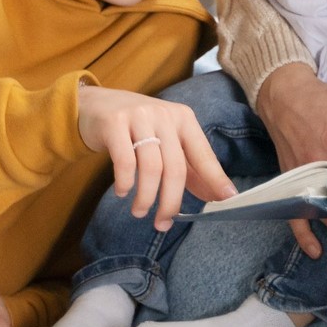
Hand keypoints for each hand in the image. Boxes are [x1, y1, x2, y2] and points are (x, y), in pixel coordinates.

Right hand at [76, 85, 236, 231]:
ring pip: (152, 167)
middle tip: (164, 222)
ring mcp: (140, 117)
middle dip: (172, 200)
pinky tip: (123, 192)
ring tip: (140, 211)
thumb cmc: (139, 128)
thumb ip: (187, 165)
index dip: (215, 178)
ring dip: (147, 197)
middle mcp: (165, 115)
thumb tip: (212, 195)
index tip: (228, 199)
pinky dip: (126, 183)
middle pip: (176, 167)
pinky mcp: (114, 123)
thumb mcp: (167, 140)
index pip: (203, 154)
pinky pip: (125, 161)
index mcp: (184, 119)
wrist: (98, 104)